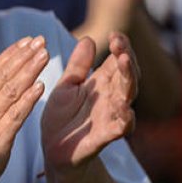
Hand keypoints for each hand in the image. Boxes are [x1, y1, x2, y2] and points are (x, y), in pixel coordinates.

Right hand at [0, 36, 48, 182]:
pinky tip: (40, 87)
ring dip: (28, 71)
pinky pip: (15, 115)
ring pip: (10, 90)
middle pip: (2, 75)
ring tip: (44, 56)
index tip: (27, 41)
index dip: (11, 53)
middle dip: (23, 56)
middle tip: (40, 41)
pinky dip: (28, 100)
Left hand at [41, 33, 137, 175]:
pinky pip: (116, 130)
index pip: (117, 63)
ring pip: (125, 100)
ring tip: (125, 66)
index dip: (120, 49)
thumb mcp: (67, 85)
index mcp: (102, 85)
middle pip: (126, 79)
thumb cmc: (63, 114)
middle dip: (126, 62)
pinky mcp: (102, 138)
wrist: (54, 147)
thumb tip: (89, 39)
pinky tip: (126, 112)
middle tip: (121, 47)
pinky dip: (123, 122)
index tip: (115, 35)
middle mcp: (110, 100)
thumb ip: (79, 65)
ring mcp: (108, 118)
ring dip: (127, 84)